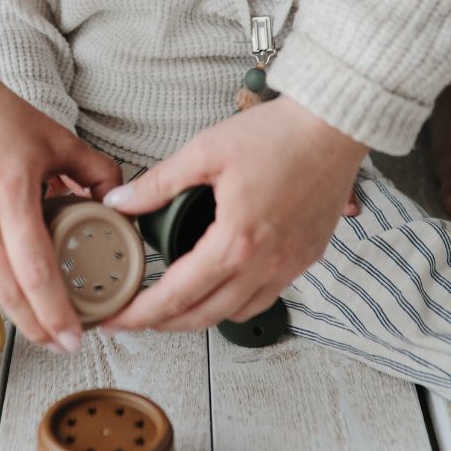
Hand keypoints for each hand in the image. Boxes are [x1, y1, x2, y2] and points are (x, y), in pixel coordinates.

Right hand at [0, 19, 120, 350]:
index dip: (56, 314)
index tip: (73, 338)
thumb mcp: (57, 138)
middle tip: (60, 343)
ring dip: (11, 277)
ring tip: (25, 253)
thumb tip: (121, 203)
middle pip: (7, 292)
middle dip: (37, 327)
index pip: (36, 272)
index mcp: (10, 193)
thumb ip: (97, 171)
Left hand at [99, 96, 367, 332]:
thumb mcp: (204, 151)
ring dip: (200, 317)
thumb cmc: (277, 134)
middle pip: (204, 316)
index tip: (116, 319)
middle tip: (135, 317)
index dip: (140, 313)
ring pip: (237, 314)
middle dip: (163, 324)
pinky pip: (266, 297)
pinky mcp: (306, 257)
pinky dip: (236, 303)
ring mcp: (290, 265)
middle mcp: (265, 264)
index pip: (176, 295)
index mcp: (235, 242)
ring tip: (172, 304)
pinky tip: (221, 285)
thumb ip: (158, 183)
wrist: (334, 126)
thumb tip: (120, 202)